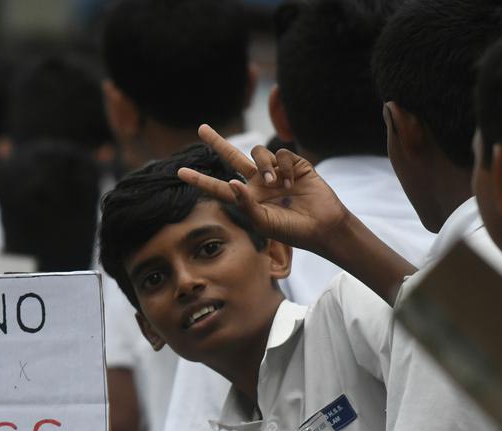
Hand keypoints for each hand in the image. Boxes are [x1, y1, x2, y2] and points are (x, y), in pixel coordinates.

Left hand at [179, 125, 351, 258]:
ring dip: (264, 166)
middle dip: (217, 142)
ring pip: (258, 153)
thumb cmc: (290, 229)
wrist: (321, 226)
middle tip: (201, 128)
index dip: (200, 180)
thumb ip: (244, 204)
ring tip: (274, 185)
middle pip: (232, 156)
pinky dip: (283, 167)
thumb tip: (230, 182)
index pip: (218, 187)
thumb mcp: (262, 222)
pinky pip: (281, 154)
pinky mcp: (293, 163)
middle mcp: (257, 182)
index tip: (180, 172)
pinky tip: (291, 182)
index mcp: (246, 198)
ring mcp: (275, 171)